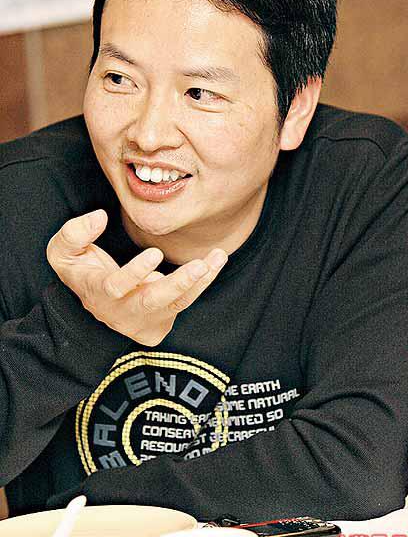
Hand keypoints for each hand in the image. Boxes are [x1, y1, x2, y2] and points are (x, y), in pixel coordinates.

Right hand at [46, 210, 227, 346]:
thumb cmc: (81, 271)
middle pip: (152, 302)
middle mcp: (123, 310)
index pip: (116, 287)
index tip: (155, 252)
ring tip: (217, 257)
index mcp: (98, 292)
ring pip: (176, 303)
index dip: (135, 272)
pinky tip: (215, 261)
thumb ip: (74, 233)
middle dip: (177, 284)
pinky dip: (203, 283)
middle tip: (198, 265)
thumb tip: (99, 217)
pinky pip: (185, 302)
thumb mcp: (62, 252)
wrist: (94, 304)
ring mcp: (144, 317)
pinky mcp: (161, 319)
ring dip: (200, 281)